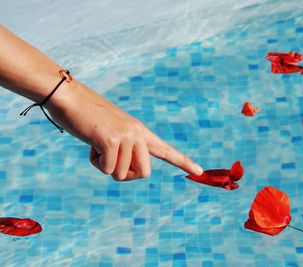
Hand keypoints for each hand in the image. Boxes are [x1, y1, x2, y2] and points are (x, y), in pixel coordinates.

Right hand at [45, 79, 202, 180]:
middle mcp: (138, 133)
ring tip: (97, 143)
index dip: (183, 162)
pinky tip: (91, 142)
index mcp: (140, 131)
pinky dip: (95, 162)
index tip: (200, 171)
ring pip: (121, 174)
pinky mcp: (112, 140)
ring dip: (105, 165)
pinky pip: (106, 169)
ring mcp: (127, 136)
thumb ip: (125, 149)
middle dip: (125, 174)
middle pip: (144, 173)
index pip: (166, 150)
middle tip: (110, 160)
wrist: (70, 97)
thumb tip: (129, 171)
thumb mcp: (112, 133)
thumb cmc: (88, 118)